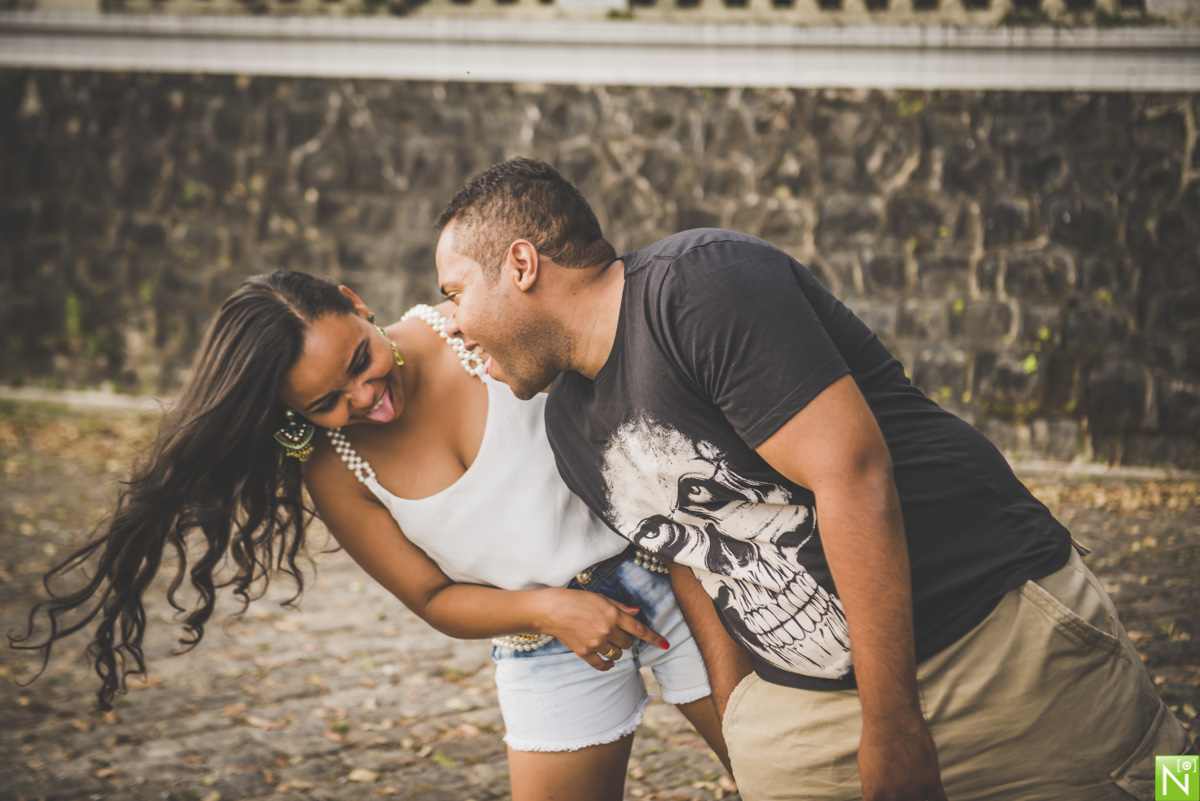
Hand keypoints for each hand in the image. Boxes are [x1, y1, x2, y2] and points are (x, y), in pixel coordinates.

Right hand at [536, 589, 667, 670]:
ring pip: (617, 653)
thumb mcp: (600, 598)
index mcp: (612, 614)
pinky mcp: (585, 653)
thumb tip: (637, 614)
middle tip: (614, 630)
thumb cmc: (575, 600)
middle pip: (628, 643)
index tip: (665, 645)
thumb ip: (620, 608)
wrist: (550, 610)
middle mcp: (607, 630)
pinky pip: (603, 665)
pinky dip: (607, 664)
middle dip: (626, 638)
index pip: (639, 629)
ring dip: (616, 649)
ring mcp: (596, 643)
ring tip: (605, 640)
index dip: (654, 638)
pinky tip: (608, 660)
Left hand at [858, 714, 946, 800]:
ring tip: (916, 793)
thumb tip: (879, 799)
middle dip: (902, 800)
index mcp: (874, 797)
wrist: (891, 719)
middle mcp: (893, 798)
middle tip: (904, 794)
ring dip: (918, 799)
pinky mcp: (932, 784)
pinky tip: (935, 797)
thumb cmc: (876, 742)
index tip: (889, 800)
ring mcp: (913, 793)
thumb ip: (876, 791)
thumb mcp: (868, 770)